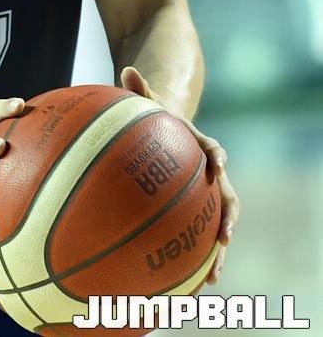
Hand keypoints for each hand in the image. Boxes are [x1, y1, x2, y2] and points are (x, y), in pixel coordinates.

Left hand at [120, 66, 238, 284]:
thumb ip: (140, 89)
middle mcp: (210, 175)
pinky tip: (188, 286)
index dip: (218, 156)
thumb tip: (126, 68)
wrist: (168, 135)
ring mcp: (206, 197)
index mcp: (201, 147)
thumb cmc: (156, 121)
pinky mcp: (195, 214)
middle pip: (228, 198)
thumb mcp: (149, 104)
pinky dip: (197, 261)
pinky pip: (199, 238)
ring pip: (219, 226)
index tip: (218, 165)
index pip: (215, 150)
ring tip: (211, 277)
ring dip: (218, 252)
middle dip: (228, 218)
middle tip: (224, 237)